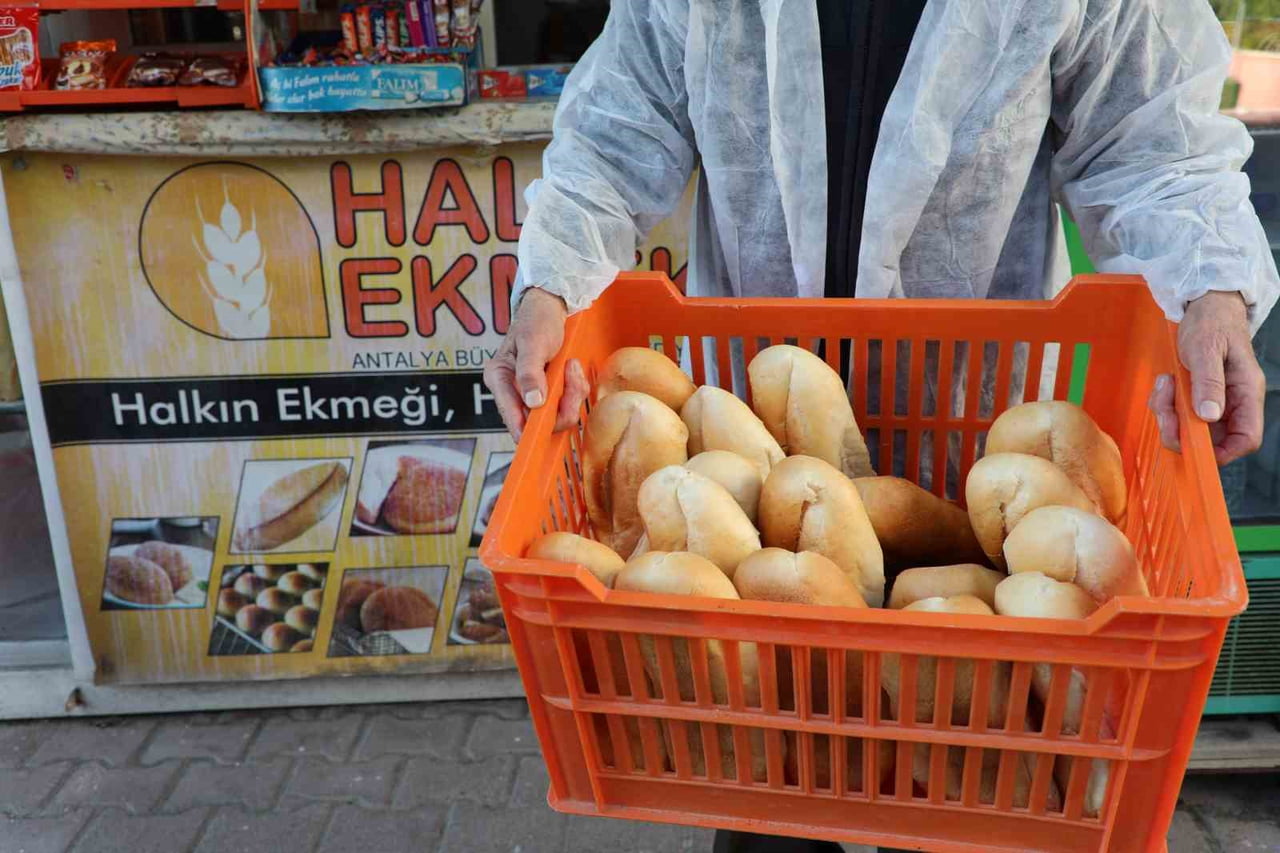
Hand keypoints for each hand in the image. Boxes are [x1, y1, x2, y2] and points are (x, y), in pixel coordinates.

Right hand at [482, 288, 589, 441]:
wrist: (550, 307)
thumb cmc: (536, 320)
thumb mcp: (533, 343)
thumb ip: (530, 373)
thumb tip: (533, 403)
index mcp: (499, 379)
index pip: (511, 418)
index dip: (530, 430)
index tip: (550, 428)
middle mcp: (512, 391)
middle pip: (538, 420)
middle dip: (562, 403)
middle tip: (572, 374)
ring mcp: (531, 393)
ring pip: (556, 414)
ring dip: (571, 393)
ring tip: (572, 366)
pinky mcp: (547, 392)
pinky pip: (565, 403)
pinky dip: (574, 389)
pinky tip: (572, 368)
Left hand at [1148, 291, 1264, 465]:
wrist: (1204, 306)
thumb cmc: (1212, 322)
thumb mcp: (1207, 349)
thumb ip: (1209, 382)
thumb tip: (1209, 415)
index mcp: (1246, 393)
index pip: (1246, 438)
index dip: (1223, 453)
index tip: (1192, 447)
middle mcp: (1232, 402)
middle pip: (1210, 439)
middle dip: (1180, 430)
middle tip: (1164, 406)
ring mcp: (1213, 401)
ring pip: (1188, 428)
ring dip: (1168, 413)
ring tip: (1165, 384)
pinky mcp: (1195, 396)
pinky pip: (1177, 413)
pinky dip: (1164, 403)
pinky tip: (1165, 382)